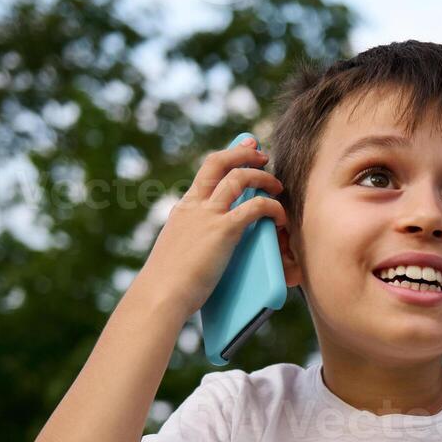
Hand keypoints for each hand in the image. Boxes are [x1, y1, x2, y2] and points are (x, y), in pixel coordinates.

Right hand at [134, 137, 288, 318]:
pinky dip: (272, 207)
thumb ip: (196, 242)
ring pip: (239, 179)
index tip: (243, 146)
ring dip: (263, 178)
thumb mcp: (181, 253)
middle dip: (243, 153)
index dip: (227, 157)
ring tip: (278, 186)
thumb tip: (212, 249)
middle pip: (218, 163)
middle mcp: (194, 206)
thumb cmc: (170, 285)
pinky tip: (281, 215)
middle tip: (262, 153)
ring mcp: (208, 215)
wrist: (161, 295)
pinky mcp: (223, 230)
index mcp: (183, 210)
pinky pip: (255, 207)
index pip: (206, 173)